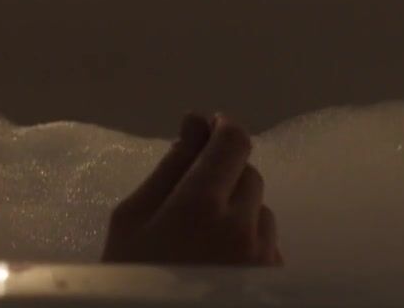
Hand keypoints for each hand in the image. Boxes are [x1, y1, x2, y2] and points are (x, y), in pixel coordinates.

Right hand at [101, 113, 282, 265]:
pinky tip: (218, 263)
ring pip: (260, 210)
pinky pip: (268, 244)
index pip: (233, 142)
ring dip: (237, 210)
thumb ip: (169, 167)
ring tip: (201, 239)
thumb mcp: (131, 218)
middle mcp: (243, 226)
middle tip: (191, 196)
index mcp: (200, 204)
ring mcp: (264, 258)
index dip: (222, 128)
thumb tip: (196, 122)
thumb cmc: (130, 276)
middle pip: (248, 173)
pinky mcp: (274, 281)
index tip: (208, 129)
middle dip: (223, 173)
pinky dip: (248, 242)